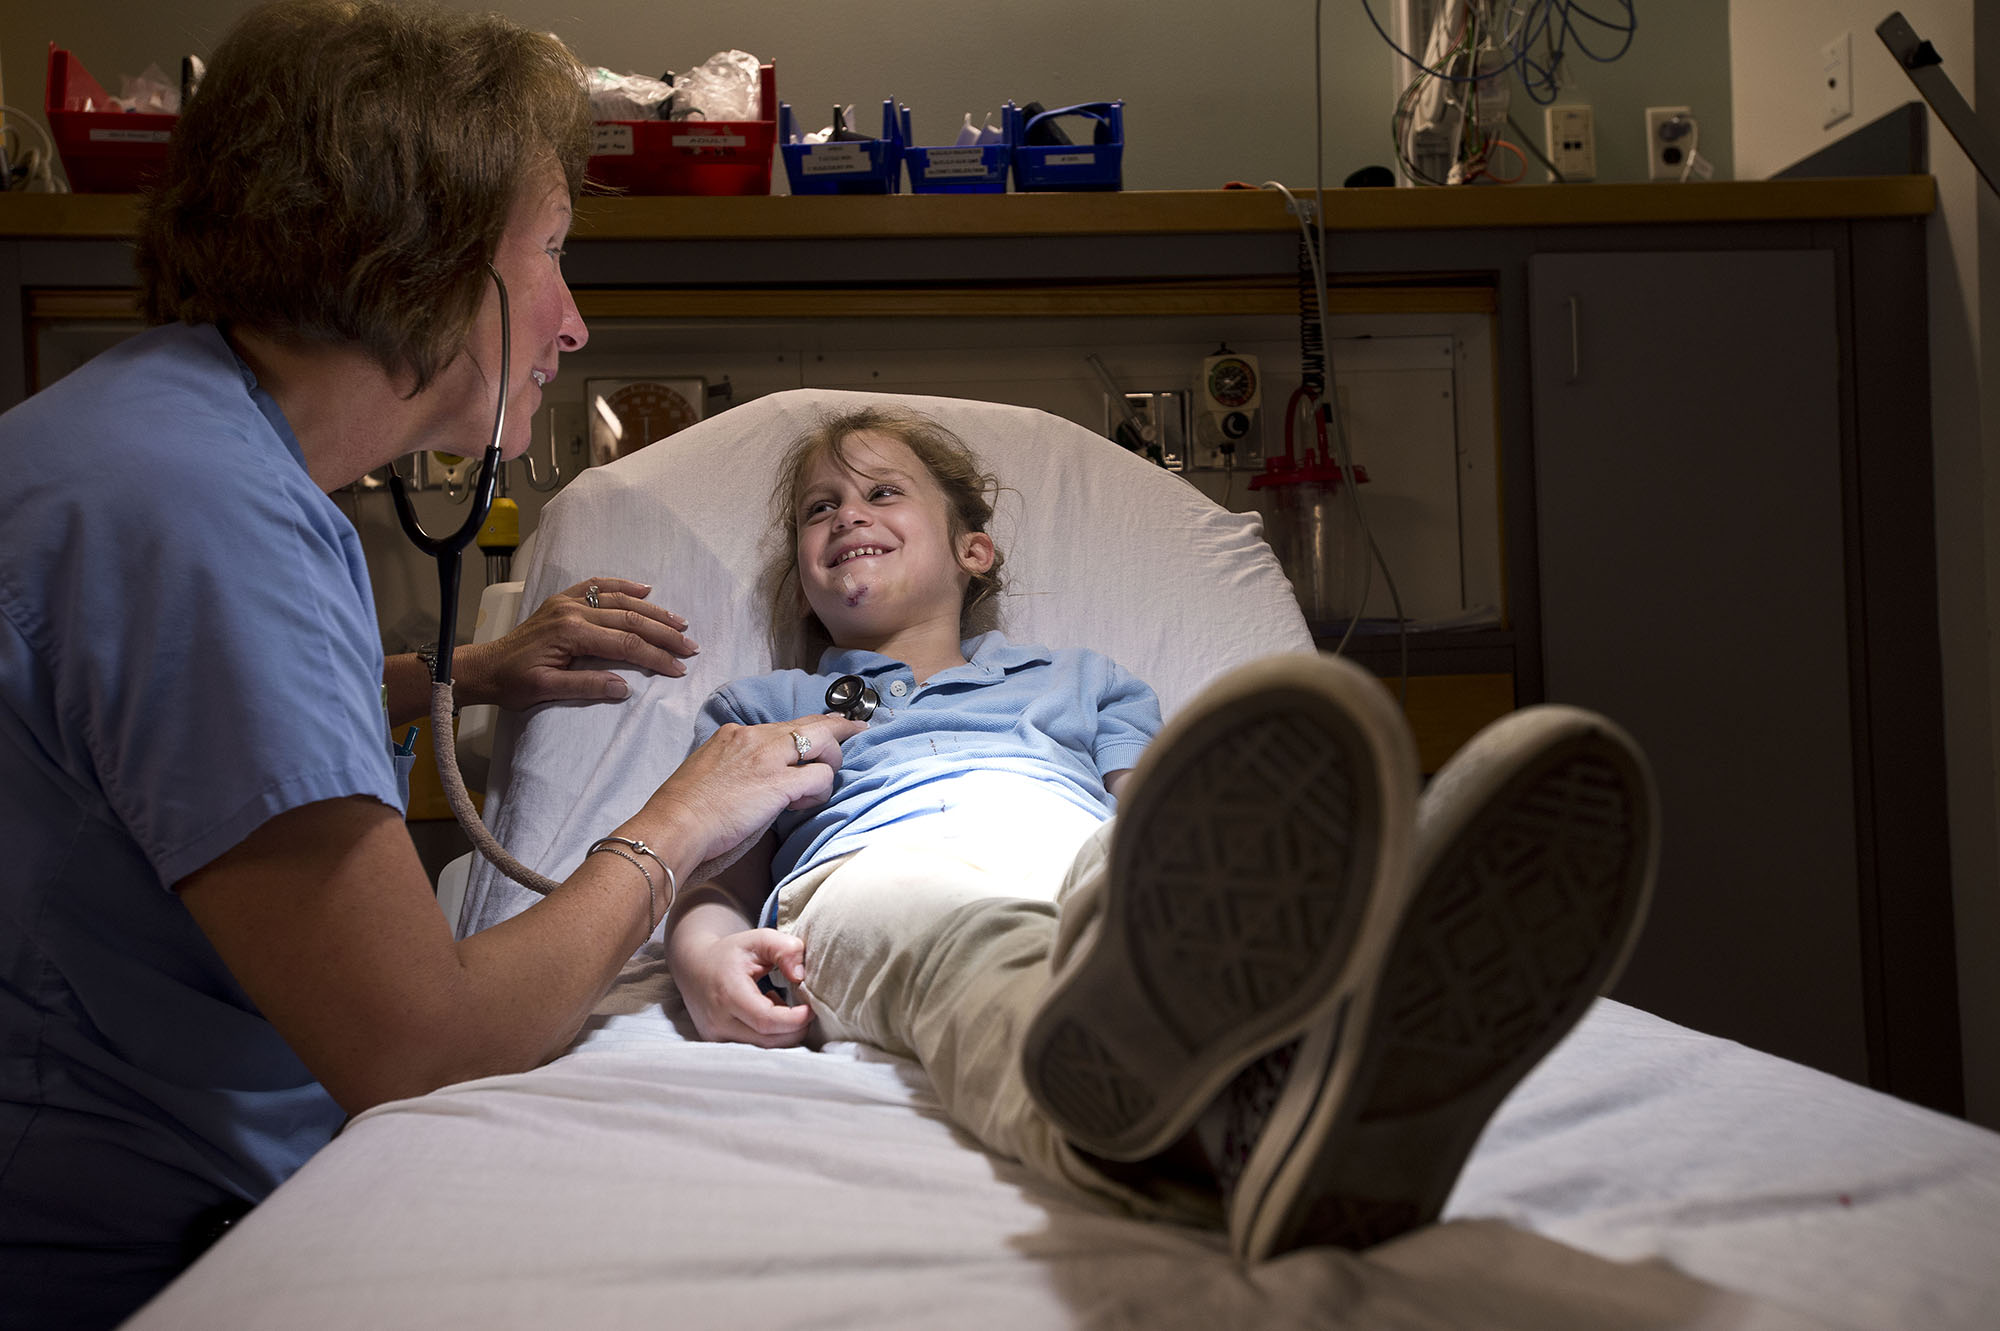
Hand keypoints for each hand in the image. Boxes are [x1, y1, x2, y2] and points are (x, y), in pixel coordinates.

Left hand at [467, 577, 697, 709]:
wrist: (484, 667)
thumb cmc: (513, 683)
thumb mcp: (547, 691)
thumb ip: (587, 686)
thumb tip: (625, 687)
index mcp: (570, 633)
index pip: (625, 644)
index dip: (656, 656)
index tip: (678, 668)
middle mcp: (572, 610)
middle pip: (630, 619)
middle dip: (664, 633)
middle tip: (690, 646)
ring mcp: (568, 601)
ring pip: (620, 601)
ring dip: (653, 610)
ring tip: (679, 622)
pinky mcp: (564, 600)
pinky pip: (598, 586)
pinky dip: (624, 586)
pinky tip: (645, 589)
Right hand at [647, 713, 867, 868]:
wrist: (673, 826)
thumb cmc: (685, 811)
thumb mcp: (708, 771)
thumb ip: (734, 765)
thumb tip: (752, 778)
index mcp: (735, 735)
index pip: (784, 724)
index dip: (811, 726)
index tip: (829, 725)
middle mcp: (754, 738)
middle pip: (810, 723)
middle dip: (838, 728)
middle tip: (857, 731)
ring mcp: (767, 758)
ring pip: (823, 742)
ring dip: (830, 764)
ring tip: (818, 787)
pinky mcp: (778, 783)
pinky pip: (820, 777)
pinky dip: (820, 791)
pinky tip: (804, 804)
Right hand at [676, 928, 811, 1046]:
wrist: (693, 966)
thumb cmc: (730, 953)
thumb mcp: (758, 939)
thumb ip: (785, 949)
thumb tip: (800, 976)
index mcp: (728, 993)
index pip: (766, 1020)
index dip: (795, 1019)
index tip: (810, 1008)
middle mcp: (718, 1021)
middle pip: (768, 1040)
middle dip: (795, 1029)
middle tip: (807, 1010)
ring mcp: (715, 1036)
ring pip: (762, 1048)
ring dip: (783, 1034)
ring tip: (786, 1009)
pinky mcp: (717, 1043)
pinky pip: (752, 1047)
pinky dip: (769, 1035)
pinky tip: (770, 1014)